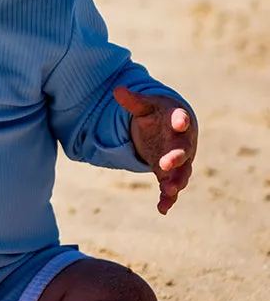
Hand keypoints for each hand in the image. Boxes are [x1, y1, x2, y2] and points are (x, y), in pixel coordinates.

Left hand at [113, 86, 196, 214]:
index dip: (181, 120)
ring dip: (176, 182)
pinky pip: (172, 186)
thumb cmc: (158, 113)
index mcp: (178, 119)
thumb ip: (133, 101)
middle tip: (167, 164)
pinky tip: (162, 209)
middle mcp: (183, 141)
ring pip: (182, 173)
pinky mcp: (171, 173)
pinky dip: (168, 198)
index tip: (180, 122)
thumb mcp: (145, 105)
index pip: (181, 118)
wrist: (171, 127)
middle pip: (183, 151)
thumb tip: (116, 90)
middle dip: (176, 158)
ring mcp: (179, 159)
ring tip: (168, 191)